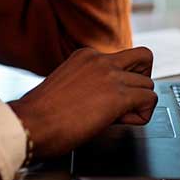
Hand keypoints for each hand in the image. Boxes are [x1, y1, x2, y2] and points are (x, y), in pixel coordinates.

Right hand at [8, 47, 156, 158]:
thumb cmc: (40, 114)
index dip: (120, 81)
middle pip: (144, 58)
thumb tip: (103, 98)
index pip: (121, 59)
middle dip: (142, 80)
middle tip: (130, 100)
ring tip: (119, 118)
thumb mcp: (66, 85)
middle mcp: (100, 59)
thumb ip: (88, 84)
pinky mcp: (118, 95)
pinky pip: (149, 100)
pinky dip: (142, 115)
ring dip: (139, 103)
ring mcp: (110, 75)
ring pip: (148, 83)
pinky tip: (122, 123)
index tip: (107, 98)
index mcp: (86, 56)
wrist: (30, 124)